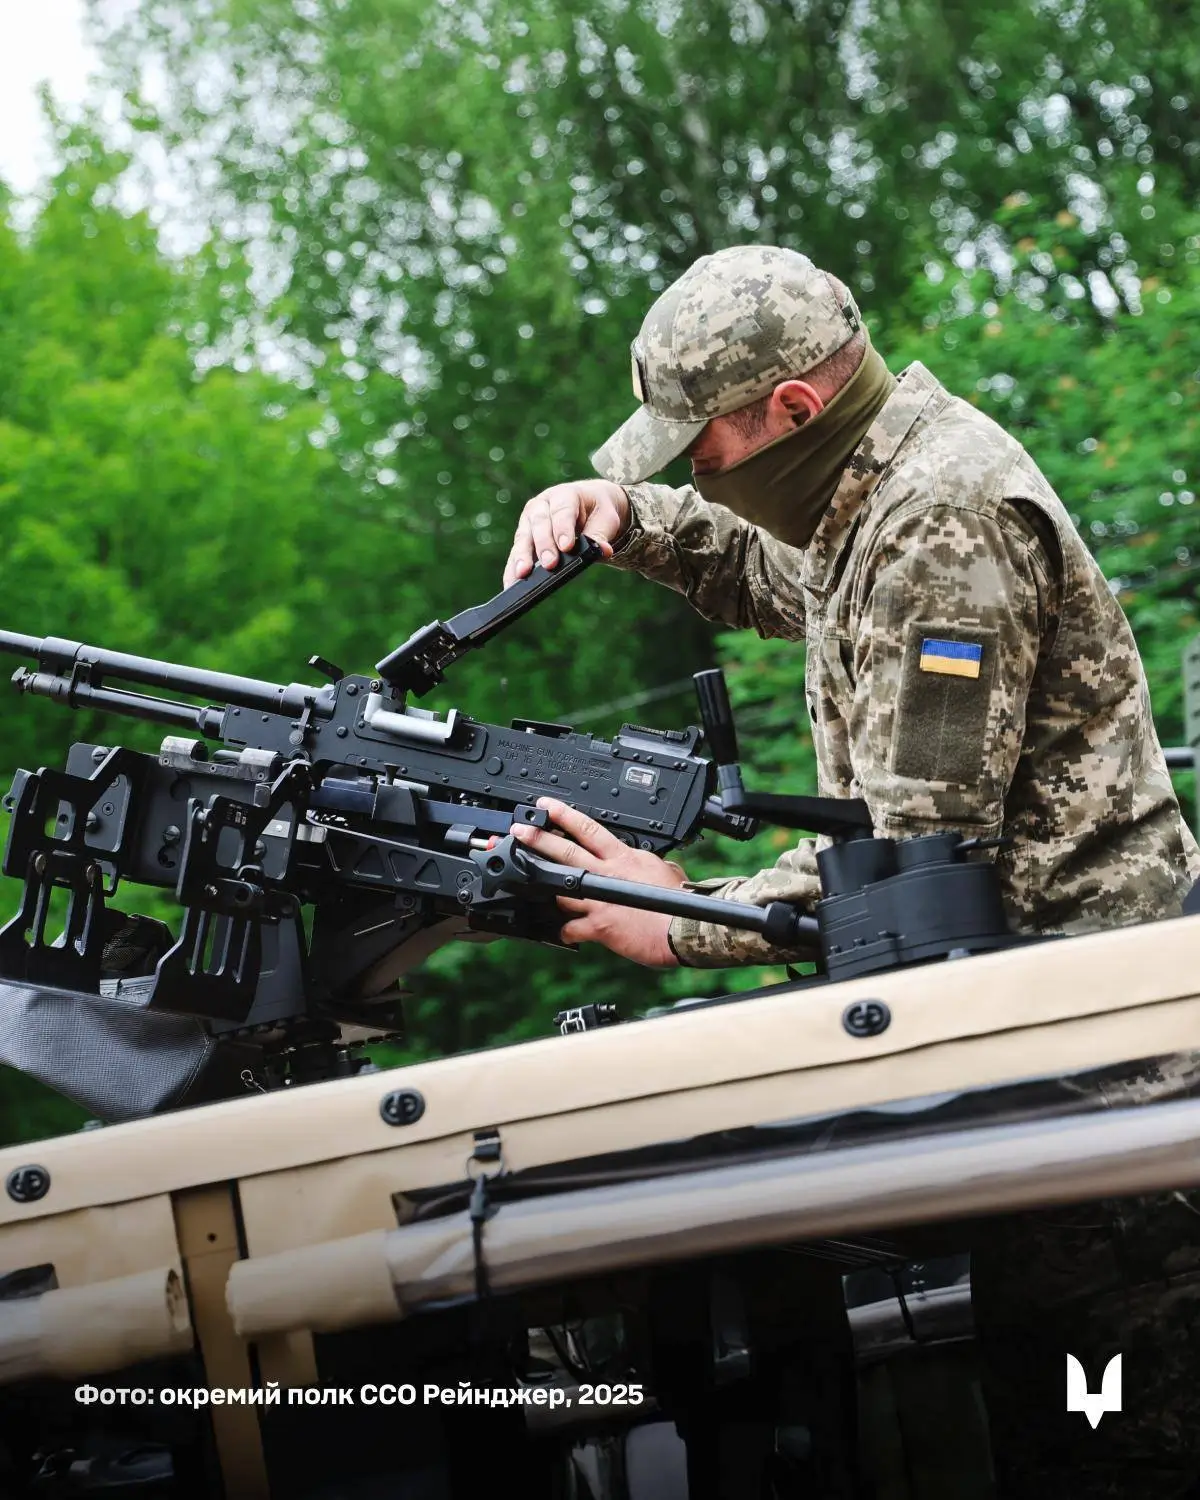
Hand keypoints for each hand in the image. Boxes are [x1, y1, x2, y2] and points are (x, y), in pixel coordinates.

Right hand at [503, 481, 630, 586]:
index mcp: (565, 495)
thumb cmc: (596, 511)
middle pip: (540, 523)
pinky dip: (513, 566)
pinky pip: (517, 551)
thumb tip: (602, 551)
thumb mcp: (605, 519)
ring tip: (522, 574)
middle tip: (550, 564)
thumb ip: (601, 535)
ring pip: (524, 536)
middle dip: (544, 544)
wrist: (588, 503)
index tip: (566, 547)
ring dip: (522, 556)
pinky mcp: (525, 536)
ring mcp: (530, 520)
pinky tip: (511, 582)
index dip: (563, 528)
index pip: (562, 510)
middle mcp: (543, 504)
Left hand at [510, 797, 685, 966]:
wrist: (683, 928)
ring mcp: (598, 900)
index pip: (588, 828)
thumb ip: (649, 862)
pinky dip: (565, 930)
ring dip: (545, 889)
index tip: (546, 805)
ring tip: (532, 885)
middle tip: (520, 831)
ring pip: (560, 890)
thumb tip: (651, 860)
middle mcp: (606, 875)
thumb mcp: (666, 869)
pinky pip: (571, 928)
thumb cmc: (679, 901)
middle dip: (538, 839)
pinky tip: (562, 931)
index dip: (564, 814)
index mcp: (622, 857)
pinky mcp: (598, 926)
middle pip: (565, 851)